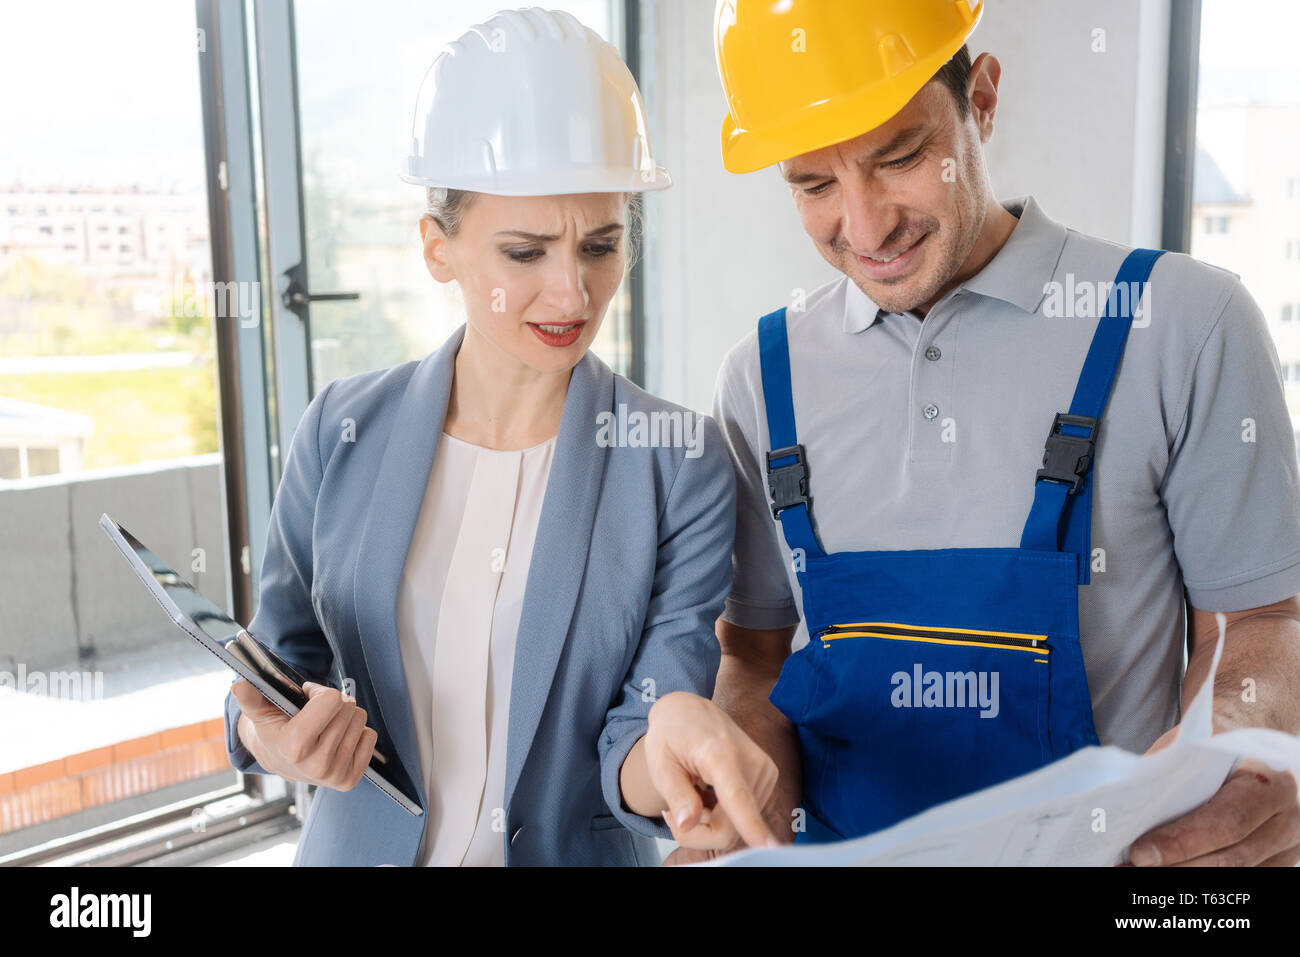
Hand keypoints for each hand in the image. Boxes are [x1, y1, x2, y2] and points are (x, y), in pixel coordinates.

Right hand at [231, 679, 377, 791]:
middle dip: (333, 704)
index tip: (307, 699)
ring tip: (324, 727)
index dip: (319, 692)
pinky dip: (357, 733)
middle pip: (348, 708)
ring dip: (345, 717)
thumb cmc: (274, 731)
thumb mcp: (260, 713)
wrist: (279, 761)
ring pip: (360, 719)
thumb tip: (239, 687)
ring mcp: (334, 775)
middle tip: (316, 714)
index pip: (331, 700)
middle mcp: (316, 764)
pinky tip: (336, 739)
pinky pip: (370, 737)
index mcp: (294, 746)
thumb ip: (251, 698)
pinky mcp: (349, 779)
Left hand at [642, 691, 779, 851]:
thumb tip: (687, 824)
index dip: (751, 825)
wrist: (690, 710)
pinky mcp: (769, 777)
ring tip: (693, 792)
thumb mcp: (660, 763)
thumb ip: (676, 794)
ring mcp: (765, 770)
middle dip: (699, 832)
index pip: (737, 797)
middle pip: (730, 828)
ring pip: (738, 828)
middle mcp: (751, 761)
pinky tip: (710, 792)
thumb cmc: (671, 735)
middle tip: (672, 813)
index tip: (768, 846)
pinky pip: (745, 817)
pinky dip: (724, 815)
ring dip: (711, 822)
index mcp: (720, 754)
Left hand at [1131, 726, 1299, 865]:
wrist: (1253, 748)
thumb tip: (1129, 806)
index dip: (1182, 842)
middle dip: (1178, 865)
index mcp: (1272, 782)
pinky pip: (1242, 878)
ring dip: (1187, 875)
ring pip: (1237, 873)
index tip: (1141, 854)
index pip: (1226, 822)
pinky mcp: (1280, 863)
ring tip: (1143, 873)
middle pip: (1231, 858)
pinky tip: (1170, 871)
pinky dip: (1204, 877)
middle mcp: (1289, 819)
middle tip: (1134, 866)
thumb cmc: (1217, 744)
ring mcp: (1288, 846)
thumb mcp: (1195, 744)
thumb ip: (1171, 772)